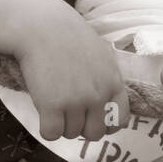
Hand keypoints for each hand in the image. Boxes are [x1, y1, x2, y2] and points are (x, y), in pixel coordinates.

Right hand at [2, 0, 128, 142]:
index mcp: (114, 83)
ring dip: (61, 124)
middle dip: (81, 127)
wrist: (43, 27)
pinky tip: (43, 111)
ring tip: (53, 103)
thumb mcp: (102, 55)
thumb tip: (108, 102)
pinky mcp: (52, 106)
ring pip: (71, 134)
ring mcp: (76, 102)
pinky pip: (52, 134)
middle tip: (68, 113)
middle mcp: (98, 96)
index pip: (119, 121)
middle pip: (94, 133)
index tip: (91, 118)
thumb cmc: (70, 37)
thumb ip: (108, 79)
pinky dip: (46, 128)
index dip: (104, 124)